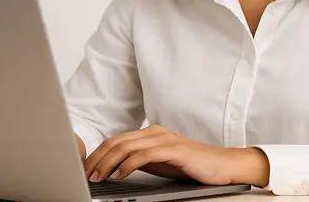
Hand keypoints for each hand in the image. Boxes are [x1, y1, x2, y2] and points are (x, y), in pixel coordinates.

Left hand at [82, 125, 269, 186]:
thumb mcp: (160, 164)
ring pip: (126, 147)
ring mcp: (164, 139)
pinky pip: (144, 155)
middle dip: (97, 158)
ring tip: (98, 176)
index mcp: (149, 134)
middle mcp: (155, 132)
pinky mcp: (174, 149)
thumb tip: (113, 168)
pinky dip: (128, 165)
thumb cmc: (192, 166)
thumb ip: (139, 161)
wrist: (223, 165)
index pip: (116, 140)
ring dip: (108, 162)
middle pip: (116, 141)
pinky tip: (119, 174)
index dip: (97, 154)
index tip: (85, 168)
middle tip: (86, 174)